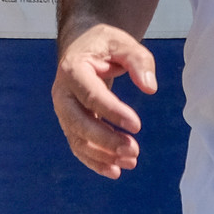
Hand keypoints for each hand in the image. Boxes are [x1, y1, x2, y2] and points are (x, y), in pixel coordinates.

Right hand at [52, 25, 158, 177]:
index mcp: (73, 70)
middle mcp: (62, 93)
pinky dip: (94, 161)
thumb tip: (150, 87)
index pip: (91, 96)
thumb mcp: (124, 43)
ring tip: (131, 162)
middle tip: (134, 150)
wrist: (83, 45)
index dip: (113, 112)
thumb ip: (139, 61)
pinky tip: (114, 171)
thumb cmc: (105, 44)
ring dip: (102, 155)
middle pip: (79, 123)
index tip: (137, 125)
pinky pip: (77, 145)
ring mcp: (63, 110)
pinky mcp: (69, 122)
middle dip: (106, 140)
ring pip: (77, 139)